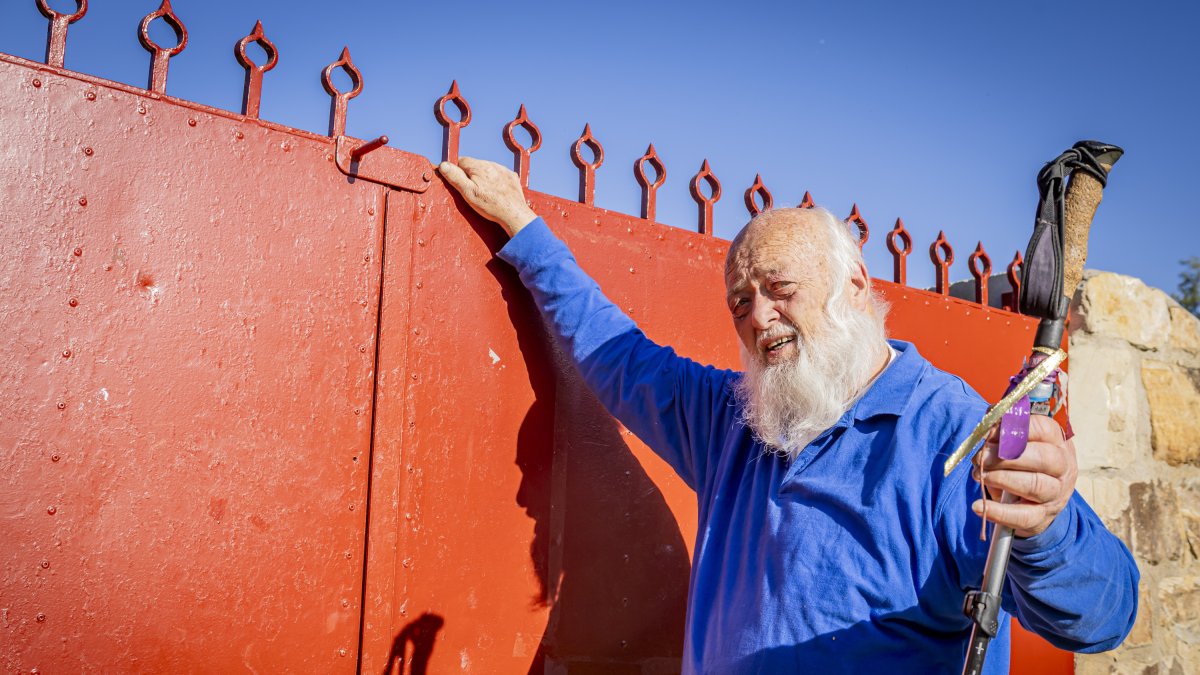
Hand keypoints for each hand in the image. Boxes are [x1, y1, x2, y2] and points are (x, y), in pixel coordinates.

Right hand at [437, 157, 537, 236]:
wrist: (514, 214)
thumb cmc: (491, 205)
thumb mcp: (468, 193)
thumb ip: (455, 177)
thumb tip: (444, 165)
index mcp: (479, 166)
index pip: (461, 160)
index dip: (457, 171)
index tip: (458, 181)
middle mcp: (492, 164)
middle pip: (474, 165)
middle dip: (470, 174)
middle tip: (471, 190)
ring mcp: (503, 170)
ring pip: (487, 169)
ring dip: (483, 177)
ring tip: (484, 193)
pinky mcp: (511, 177)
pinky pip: (499, 174)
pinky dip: (495, 181)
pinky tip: (495, 192)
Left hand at [971, 414, 1077, 537]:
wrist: (1036, 500)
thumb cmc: (1022, 462)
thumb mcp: (1017, 442)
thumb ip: (1002, 429)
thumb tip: (989, 421)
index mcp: (1057, 441)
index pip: (1043, 429)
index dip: (1014, 429)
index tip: (989, 432)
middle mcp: (1063, 466)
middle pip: (1043, 457)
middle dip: (1006, 456)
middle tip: (980, 456)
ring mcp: (1056, 493)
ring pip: (1034, 485)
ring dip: (1001, 479)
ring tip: (978, 475)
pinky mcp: (1042, 516)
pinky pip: (1023, 516)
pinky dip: (999, 512)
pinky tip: (977, 506)